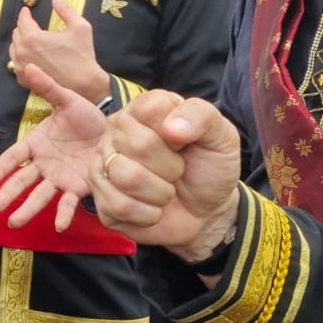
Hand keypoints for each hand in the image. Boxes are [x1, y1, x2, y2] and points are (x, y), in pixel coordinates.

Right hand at [0, 64, 106, 231]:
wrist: (115, 131)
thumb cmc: (87, 117)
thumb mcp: (67, 100)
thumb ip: (46, 87)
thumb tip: (27, 65)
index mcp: (37, 143)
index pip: (14, 157)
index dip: (0, 168)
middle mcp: (44, 164)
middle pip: (22, 181)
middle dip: (8, 194)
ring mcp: (60, 177)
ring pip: (40, 195)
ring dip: (27, 210)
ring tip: (13, 224)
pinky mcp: (79, 187)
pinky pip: (69, 203)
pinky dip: (64, 214)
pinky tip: (59, 226)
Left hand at [9, 0, 108, 102]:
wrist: (85, 85)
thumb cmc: (82, 56)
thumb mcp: (79, 27)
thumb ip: (65, 10)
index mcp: (33, 38)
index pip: (22, 20)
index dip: (25, 13)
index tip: (27, 10)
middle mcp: (22, 53)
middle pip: (16, 33)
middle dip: (24, 27)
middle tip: (32, 24)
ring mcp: (21, 68)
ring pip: (14, 48)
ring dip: (21, 42)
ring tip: (32, 40)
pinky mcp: (23, 80)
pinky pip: (16, 64)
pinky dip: (21, 57)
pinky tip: (32, 56)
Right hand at [89, 91, 240, 260]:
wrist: (206, 212)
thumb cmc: (208, 168)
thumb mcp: (221, 137)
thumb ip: (202, 117)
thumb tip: (171, 128)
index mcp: (144, 109)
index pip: (150, 109)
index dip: (176, 132)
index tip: (185, 143)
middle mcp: (117, 131)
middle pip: (138, 144)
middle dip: (171, 167)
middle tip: (177, 172)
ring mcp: (103, 164)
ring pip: (127, 177)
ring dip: (160, 193)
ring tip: (166, 191)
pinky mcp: (101, 198)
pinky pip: (120, 206)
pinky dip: (148, 214)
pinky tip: (154, 209)